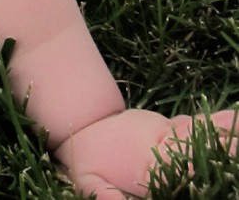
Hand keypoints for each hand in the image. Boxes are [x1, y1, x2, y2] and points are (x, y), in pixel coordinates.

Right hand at [54, 107, 237, 198]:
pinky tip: (236, 119)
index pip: (177, 182)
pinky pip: (199, 127)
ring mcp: (176, 149)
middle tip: (238, 151)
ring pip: (207, 145)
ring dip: (227, 141)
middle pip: (200, 165)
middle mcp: (171, 169)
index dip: (191, 175)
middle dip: (223, 161)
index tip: (201, 172)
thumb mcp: (88, 182)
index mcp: (152, 183)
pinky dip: (220, 123)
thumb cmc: (88, 165)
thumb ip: (102, 195)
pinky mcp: (175, 132)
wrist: (87, 134)